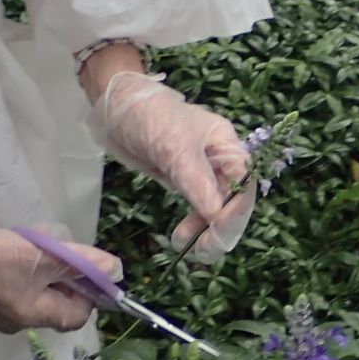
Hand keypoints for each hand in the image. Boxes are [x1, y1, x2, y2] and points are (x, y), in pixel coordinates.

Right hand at [0, 211, 114, 332]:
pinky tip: (8, 259)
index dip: (87, 292)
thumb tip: (114, 271)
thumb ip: (80, 262)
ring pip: (34, 300)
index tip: (81, 266)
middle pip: (55, 309)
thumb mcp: (43, 254)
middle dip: (63, 283)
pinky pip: (13, 296)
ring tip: (30, 254)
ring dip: (42, 279)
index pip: (77, 316)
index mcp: (32, 317)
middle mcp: (14, 325)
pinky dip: (20, 279)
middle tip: (55, 255)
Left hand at [90, 70, 254, 260]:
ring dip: (206, 231)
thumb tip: (217, 216)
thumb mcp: (174, 148)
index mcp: (226, 145)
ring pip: (215, 208)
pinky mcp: (182, 181)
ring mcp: (200, 172)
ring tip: (190, 248)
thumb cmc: (149, 117)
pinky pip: (196, 208)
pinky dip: (193, 225)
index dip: (236, 209)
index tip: (218, 231)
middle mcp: (218, 160)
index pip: (243, 182)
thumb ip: (197, 182)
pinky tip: (181, 237)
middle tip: (205, 251)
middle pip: (233, 199)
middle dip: (222, 227)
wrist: (115, 108)